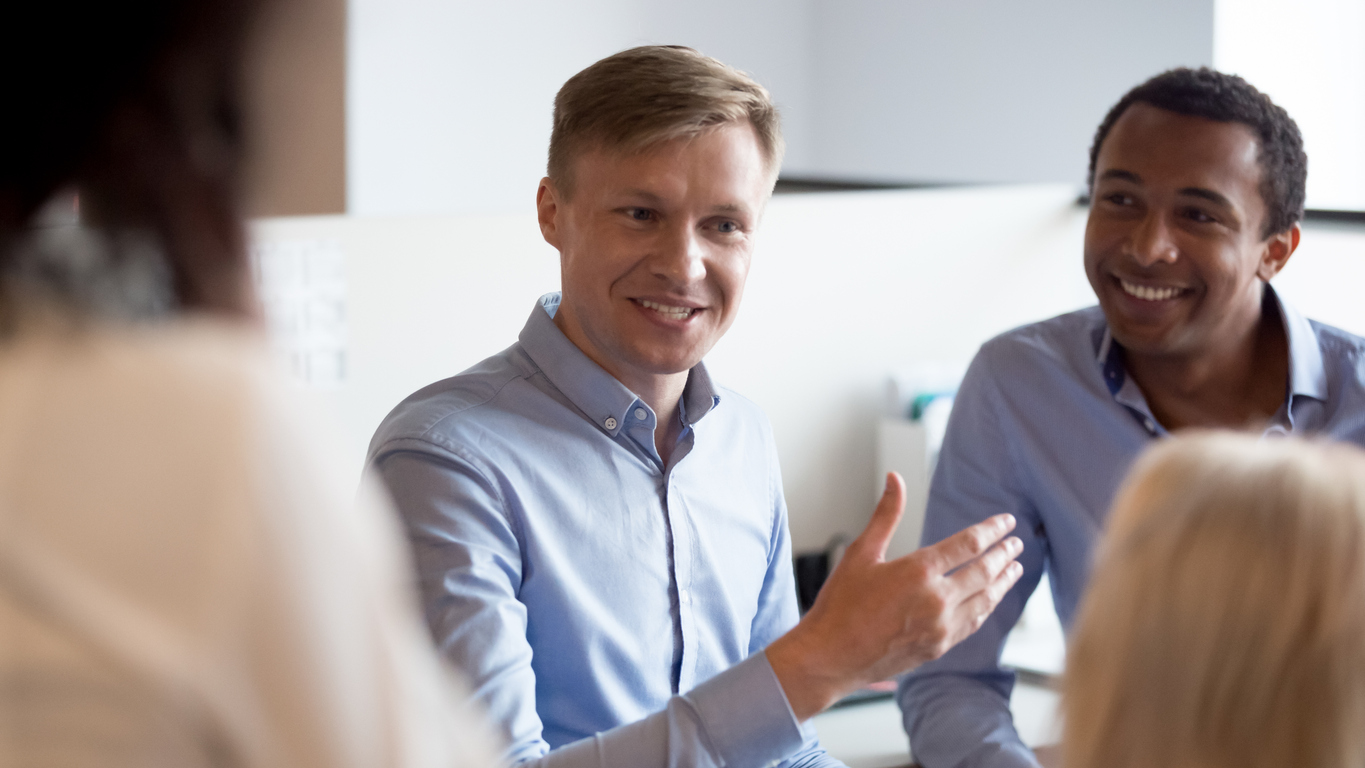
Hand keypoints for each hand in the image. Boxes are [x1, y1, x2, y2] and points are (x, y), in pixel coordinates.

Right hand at [766, 472, 1023, 719]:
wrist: (830, 657)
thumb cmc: (840, 604)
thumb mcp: (860, 553)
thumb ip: (885, 515)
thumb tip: (895, 478)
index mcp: (918, 572)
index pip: (969, 544)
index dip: (992, 530)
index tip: (1007, 522)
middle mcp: (937, 601)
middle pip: (985, 572)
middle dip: (1004, 555)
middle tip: (1017, 543)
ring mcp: (941, 628)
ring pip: (986, 600)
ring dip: (1003, 582)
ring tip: (1015, 569)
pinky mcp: (938, 648)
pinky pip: (973, 624)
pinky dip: (987, 607)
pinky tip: (990, 600)